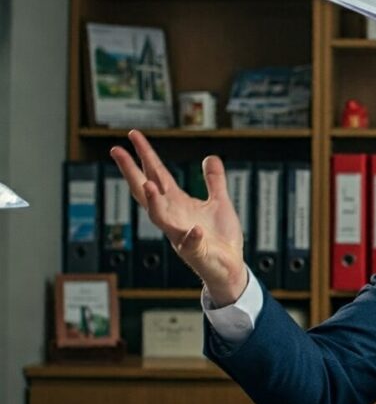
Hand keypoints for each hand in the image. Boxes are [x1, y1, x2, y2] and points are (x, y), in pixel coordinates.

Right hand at [110, 130, 247, 304]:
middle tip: (117, 151)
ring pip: (160, 218)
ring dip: (153, 202)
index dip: (145, 155)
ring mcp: (181, 235)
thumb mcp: (219, 202)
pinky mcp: (196, 252)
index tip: (133, 136)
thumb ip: (214, 181)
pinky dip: (192, 237)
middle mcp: (173, 217)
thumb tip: (210, 157)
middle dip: (131, 171)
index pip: (156, 174)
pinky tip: (195, 229)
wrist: (230, 267)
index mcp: (177, 203)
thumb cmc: (220, 238)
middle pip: (146, 191)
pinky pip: (192, 244)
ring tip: (147, 184)